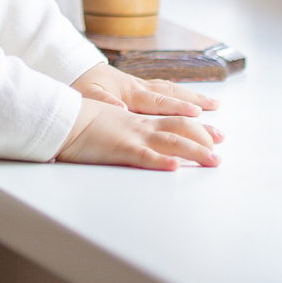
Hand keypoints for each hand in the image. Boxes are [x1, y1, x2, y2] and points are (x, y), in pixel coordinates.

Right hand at [55, 101, 223, 170]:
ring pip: (170, 142)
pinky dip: (161, 161)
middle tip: (222, 145)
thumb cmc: (77, 120)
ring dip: (195, 151)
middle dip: (204, 137)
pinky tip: (175, 166)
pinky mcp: (119, 148)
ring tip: (214, 160)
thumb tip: (135, 140)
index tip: (214, 132)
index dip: (195, 125)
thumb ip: (122, 129)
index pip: (173, 119)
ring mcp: (132, 136)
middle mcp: (140, 125)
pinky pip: (144, 156)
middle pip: (180, 128)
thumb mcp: (107, 123)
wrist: (59, 115)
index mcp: (137, 118)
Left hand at [73, 62, 218, 115]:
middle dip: (195, 101)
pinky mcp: (136, 87)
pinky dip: (179, 93)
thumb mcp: (86, 94)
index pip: (158, 101)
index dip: (178, 108)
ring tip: (213, 103)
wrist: (72, 67)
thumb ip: (104, 102)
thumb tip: (123, 110)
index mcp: (129, 91)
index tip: (197, 113)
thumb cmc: (78, 83)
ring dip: (192, 96)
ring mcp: (139, 86)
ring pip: (171, 89)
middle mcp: (138, 87)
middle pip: (172, 93)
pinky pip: (164, 89)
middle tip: (217, 108)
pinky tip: (188, 98)